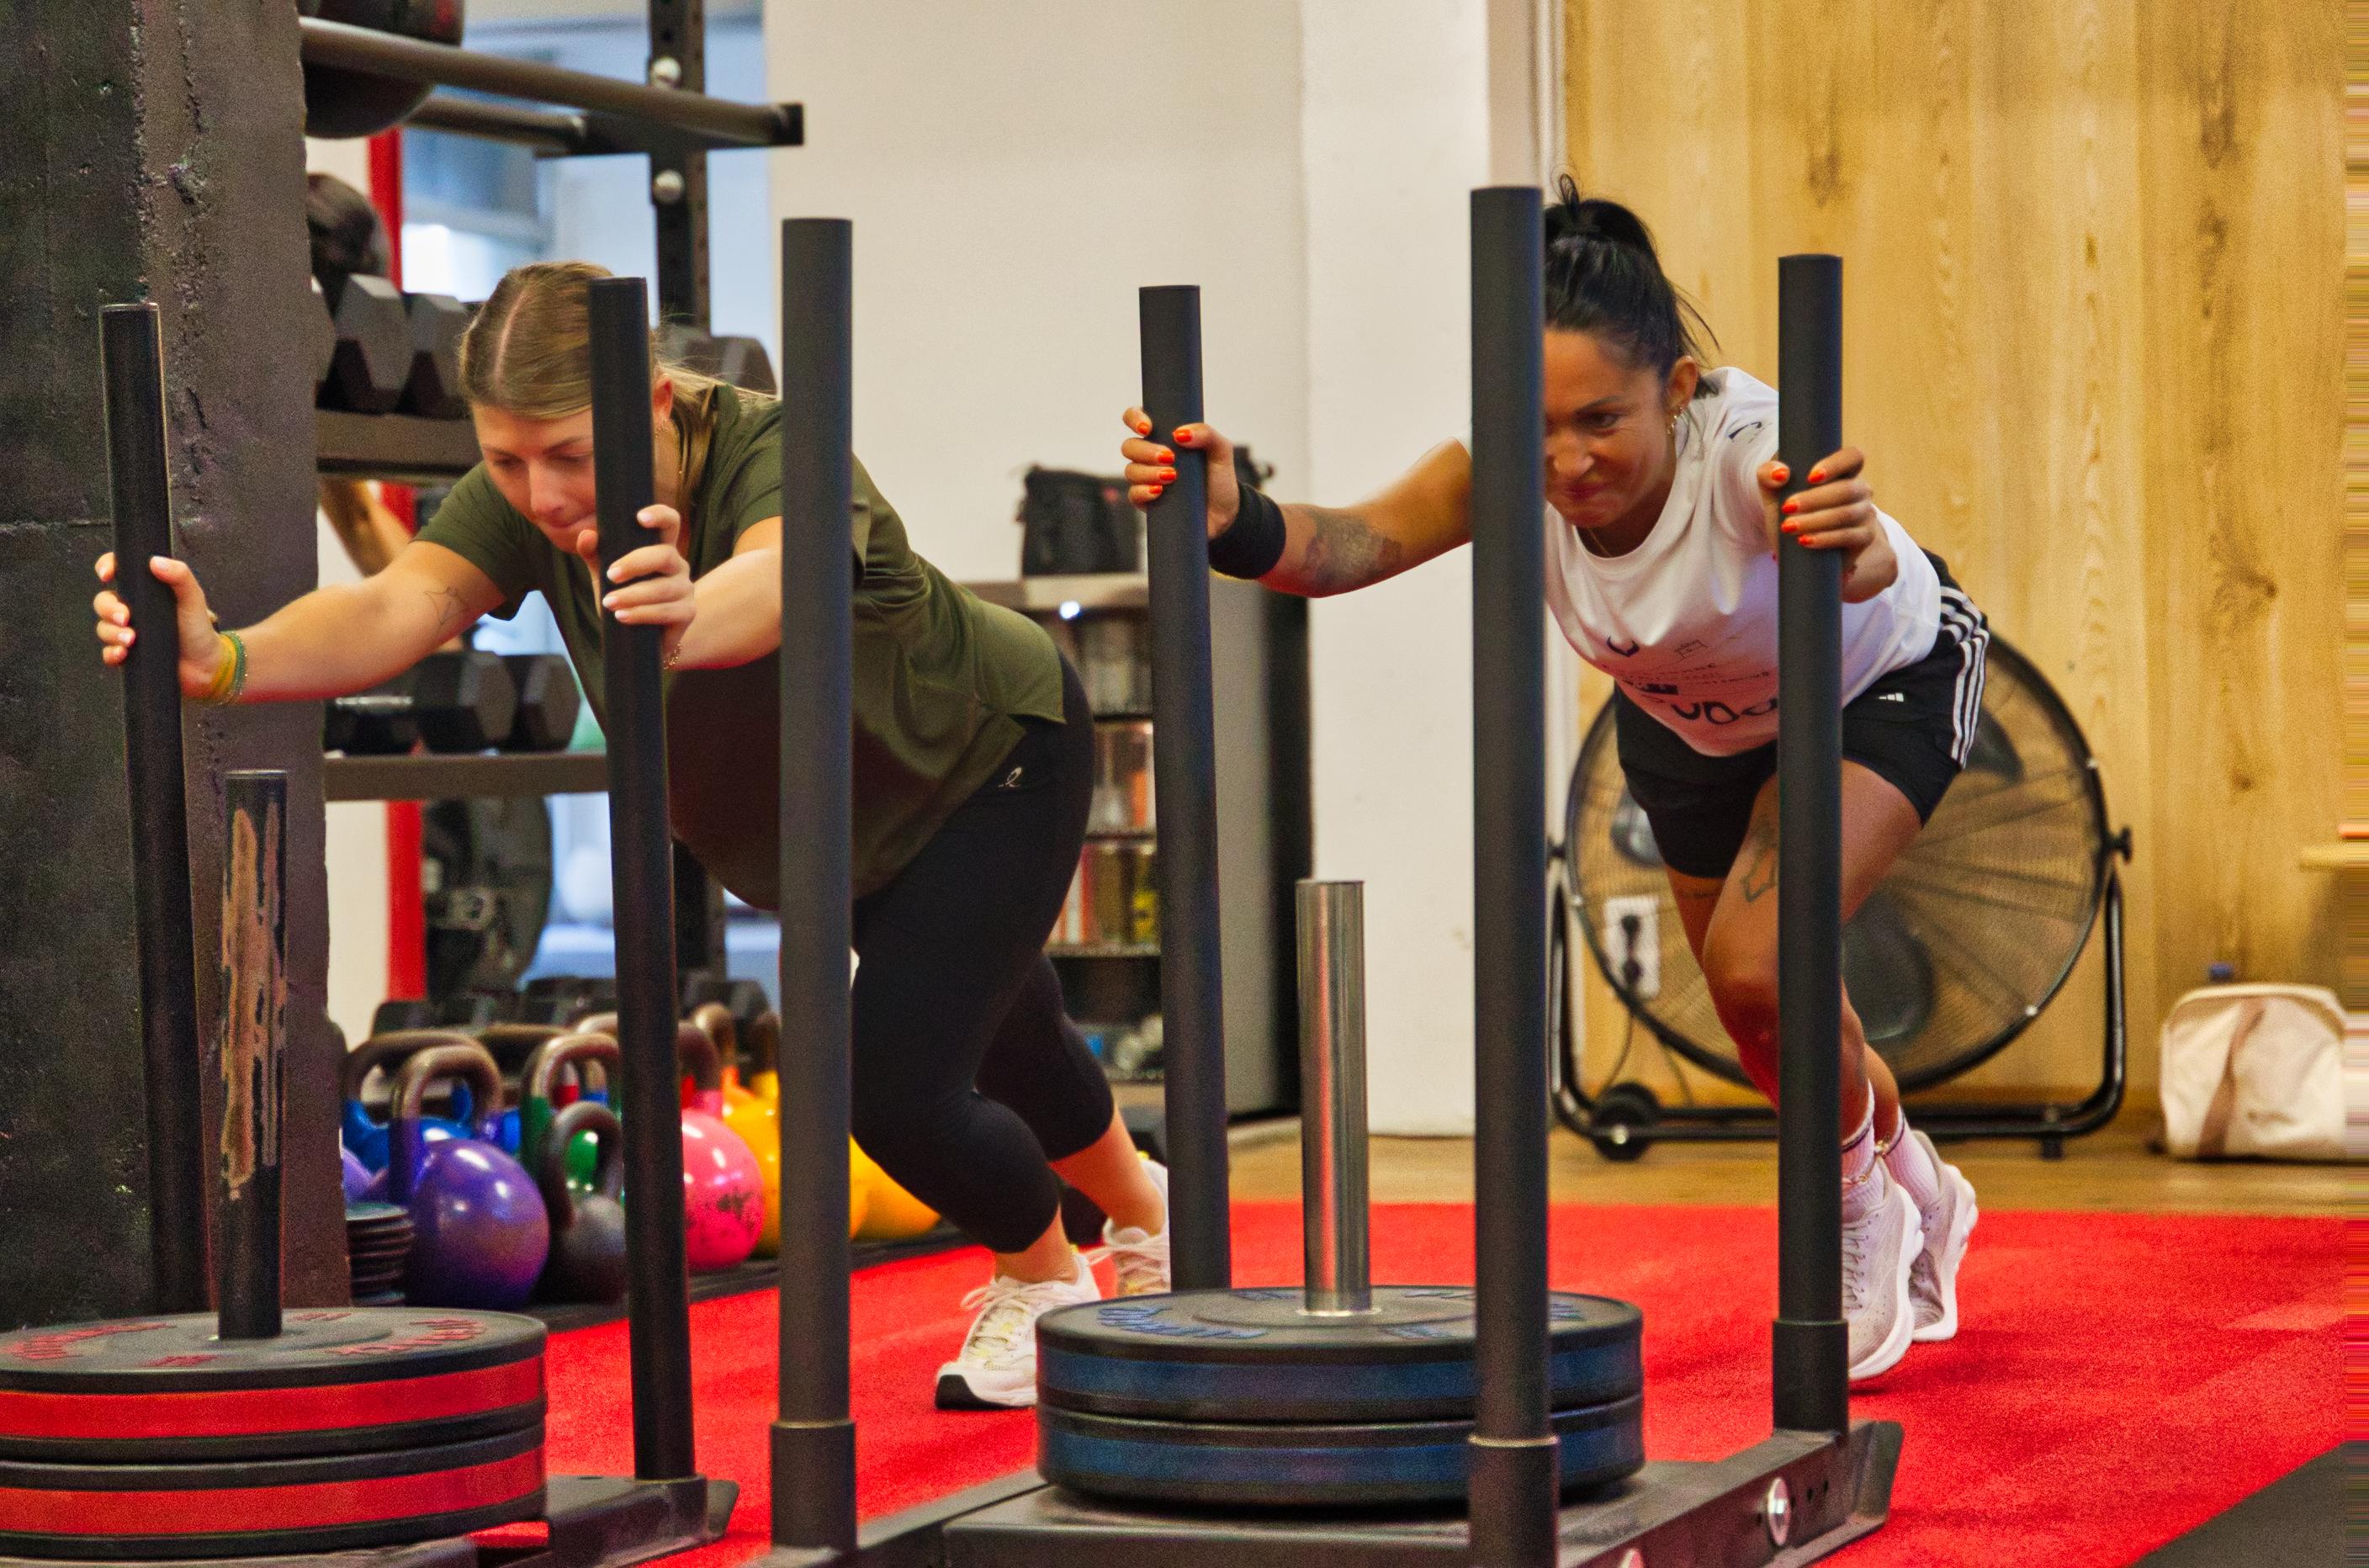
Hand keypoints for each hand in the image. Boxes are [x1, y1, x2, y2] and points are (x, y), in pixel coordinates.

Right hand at [92, 552, 225, 696]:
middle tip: (126, 618)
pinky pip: (108, 653)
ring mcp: (128, 632)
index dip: (107, 567)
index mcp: (145, 592)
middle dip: (109, 609)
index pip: (119, 572)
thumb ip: (180, 576)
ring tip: (131, 639)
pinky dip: (111, 653)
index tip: (107, 574)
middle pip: (104, 602)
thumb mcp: (193, 598)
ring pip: (104, 628)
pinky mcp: (127, 655)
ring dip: (111, 633)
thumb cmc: (198, 628)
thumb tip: (155, 561)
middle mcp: (133, 610)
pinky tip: (122, 653)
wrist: (206, 664)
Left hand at [597, 504, 695, 662]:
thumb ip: (595, 555)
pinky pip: (666, 611)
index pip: (670, 523)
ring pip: (662, 588)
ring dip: (633, 595)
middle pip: (664, 555)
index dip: (660, 515)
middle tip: (610, 574)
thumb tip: (587, 535)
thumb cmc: (625, 598)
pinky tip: (622, 616)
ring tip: (608, 603)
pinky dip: (642, 614)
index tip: (639, 517)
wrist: (642, 639)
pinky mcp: (688, 612)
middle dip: (635, 563)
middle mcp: (678, 565)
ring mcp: (686, 589)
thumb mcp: (605, 576)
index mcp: (661, 549)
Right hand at [1120, 406, 1240, 536]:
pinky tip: (1159, 491)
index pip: (1136, 418)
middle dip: (1146, 451)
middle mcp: (1150, 455)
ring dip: (1148, 472)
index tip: (1148, 428)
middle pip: (1129, 446)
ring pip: (1130, 470)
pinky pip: (1133, 495)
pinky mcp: (1146, 501)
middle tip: (1169, 457)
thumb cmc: (1219, 477)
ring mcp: (1146, 478)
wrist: (1224, 512)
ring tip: (1172, 476)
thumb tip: (1180, 433)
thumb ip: (1206, 433)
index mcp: (1163, 436)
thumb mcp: (1221, 450)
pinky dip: (1143, 491)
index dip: (1134, 419)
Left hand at [1756, 447, 1895, 602]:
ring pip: (1846, 514)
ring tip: (1789, 526)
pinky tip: (1805, 541)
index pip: (1853, 456)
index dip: (1836, 464)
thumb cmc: (1788, 509)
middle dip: (1815, 499)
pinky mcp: (1864, 537)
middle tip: (1788, 507)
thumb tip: (1781, 473)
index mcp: (1843, 470)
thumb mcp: (1773, 492)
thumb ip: (1768, 474)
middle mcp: (1859, 489)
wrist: (1794, 547)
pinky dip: (1825, 538)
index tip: (1810, 477)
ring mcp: (1865, 513)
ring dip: (1815, 520)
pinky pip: (1849, 536)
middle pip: (1847, 489)